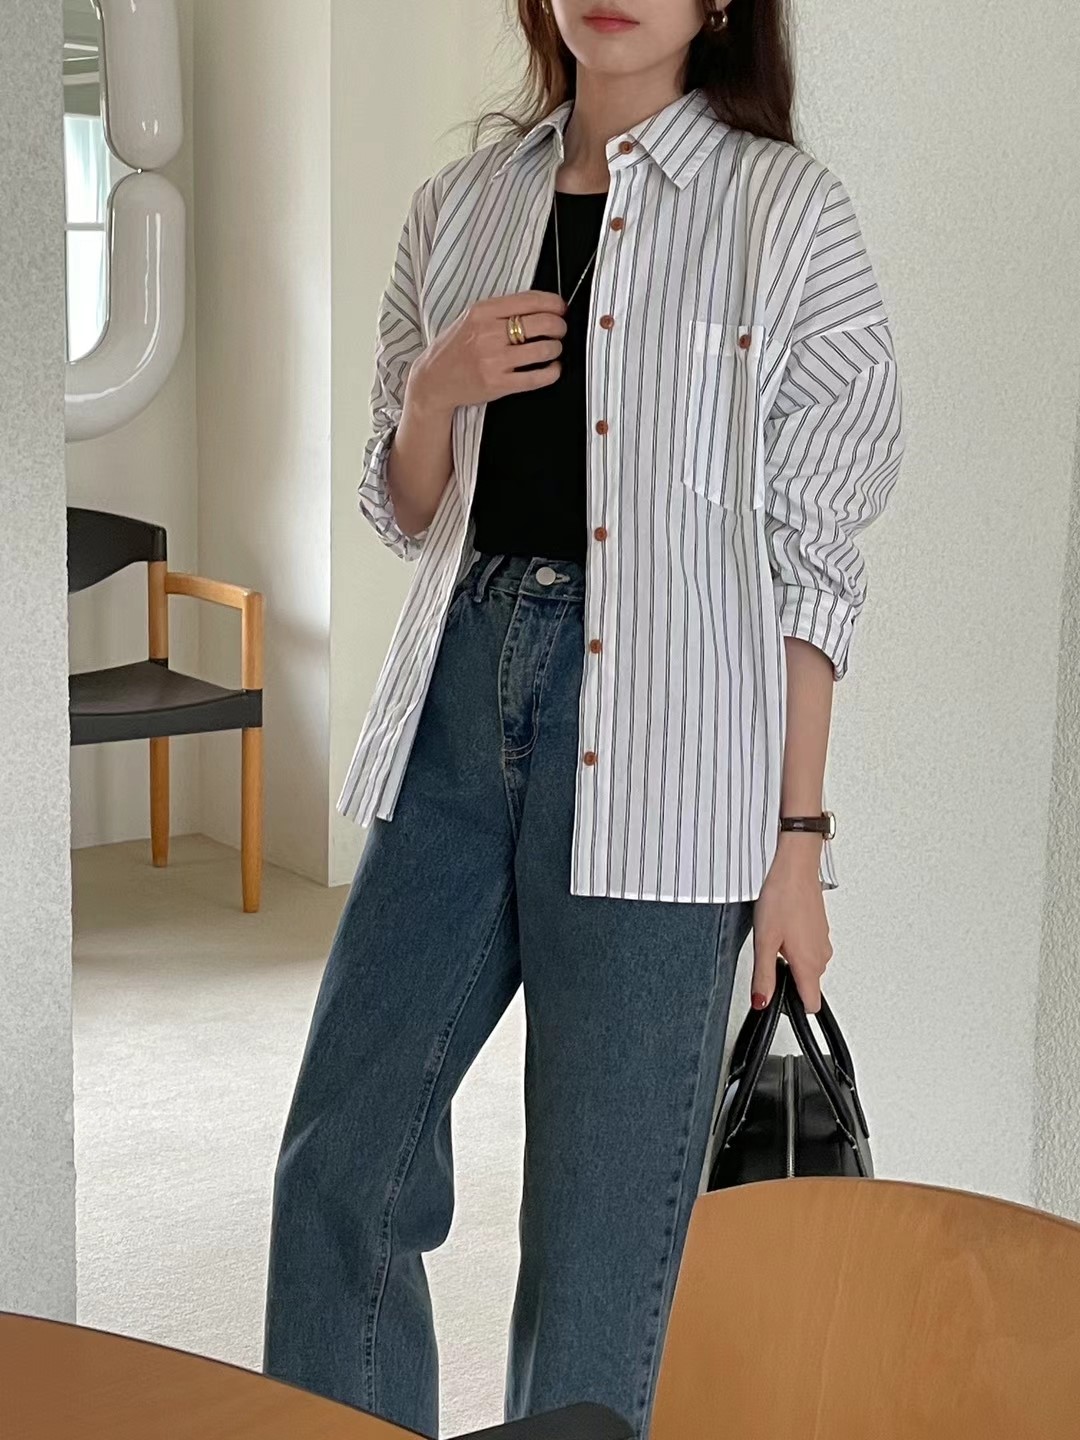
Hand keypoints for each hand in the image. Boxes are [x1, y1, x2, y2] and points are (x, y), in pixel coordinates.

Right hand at [408, 290, 566, 412]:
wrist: (434, 379)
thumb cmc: (456, 348)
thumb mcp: (472, 317)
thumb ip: (503, 310)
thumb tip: (543, 306)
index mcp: (483, 311)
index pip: (531, 300)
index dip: (555, 304)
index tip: (561, 309)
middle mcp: (489, 334)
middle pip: (543, 323)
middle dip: (559, 327)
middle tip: (559, 330)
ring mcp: (494, 360)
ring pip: (544, 350)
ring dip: (556, 349)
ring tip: (552, 350)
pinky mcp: (498, 384)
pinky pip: (537, 377)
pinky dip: (552, 372)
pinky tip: (551, 368)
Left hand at [752, 834, 832, 1013]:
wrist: (794, 865)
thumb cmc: (781, 897)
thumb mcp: (764, 941)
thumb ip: (764, 976)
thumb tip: (762, 1001)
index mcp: (809, 963)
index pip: (811, 1004)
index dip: (793, 1006)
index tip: (778, 1000)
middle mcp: (821, 955)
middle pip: (807, 984)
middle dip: (787, 978)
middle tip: (768, 957)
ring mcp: (823, 940)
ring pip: (807, 965)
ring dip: (790, 959)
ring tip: (773, 937)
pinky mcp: (820, 927)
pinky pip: (809, 947)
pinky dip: (796, 944)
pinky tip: (782, 926)